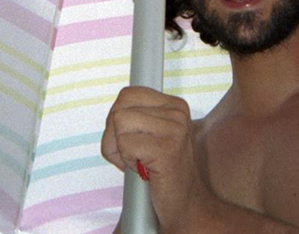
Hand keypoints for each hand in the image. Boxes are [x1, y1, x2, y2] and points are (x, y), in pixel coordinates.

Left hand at [101, 87, 210, 231]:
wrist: (184, 204)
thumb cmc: (162, 171)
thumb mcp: (152, 134)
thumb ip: (135, 116)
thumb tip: (114, 110)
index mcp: (174, 105)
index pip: (126, 95)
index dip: (117, 120)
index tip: (130, 140)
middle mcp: (177, 113)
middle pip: (119, 109)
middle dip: (113, 136)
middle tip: (131, 155)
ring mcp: (174, 129)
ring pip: (118, 123)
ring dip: (119, 149)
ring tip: (138, 162)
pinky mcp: (166, 148)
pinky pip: (124, 144)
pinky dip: (126, 160)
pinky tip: (143, 170)